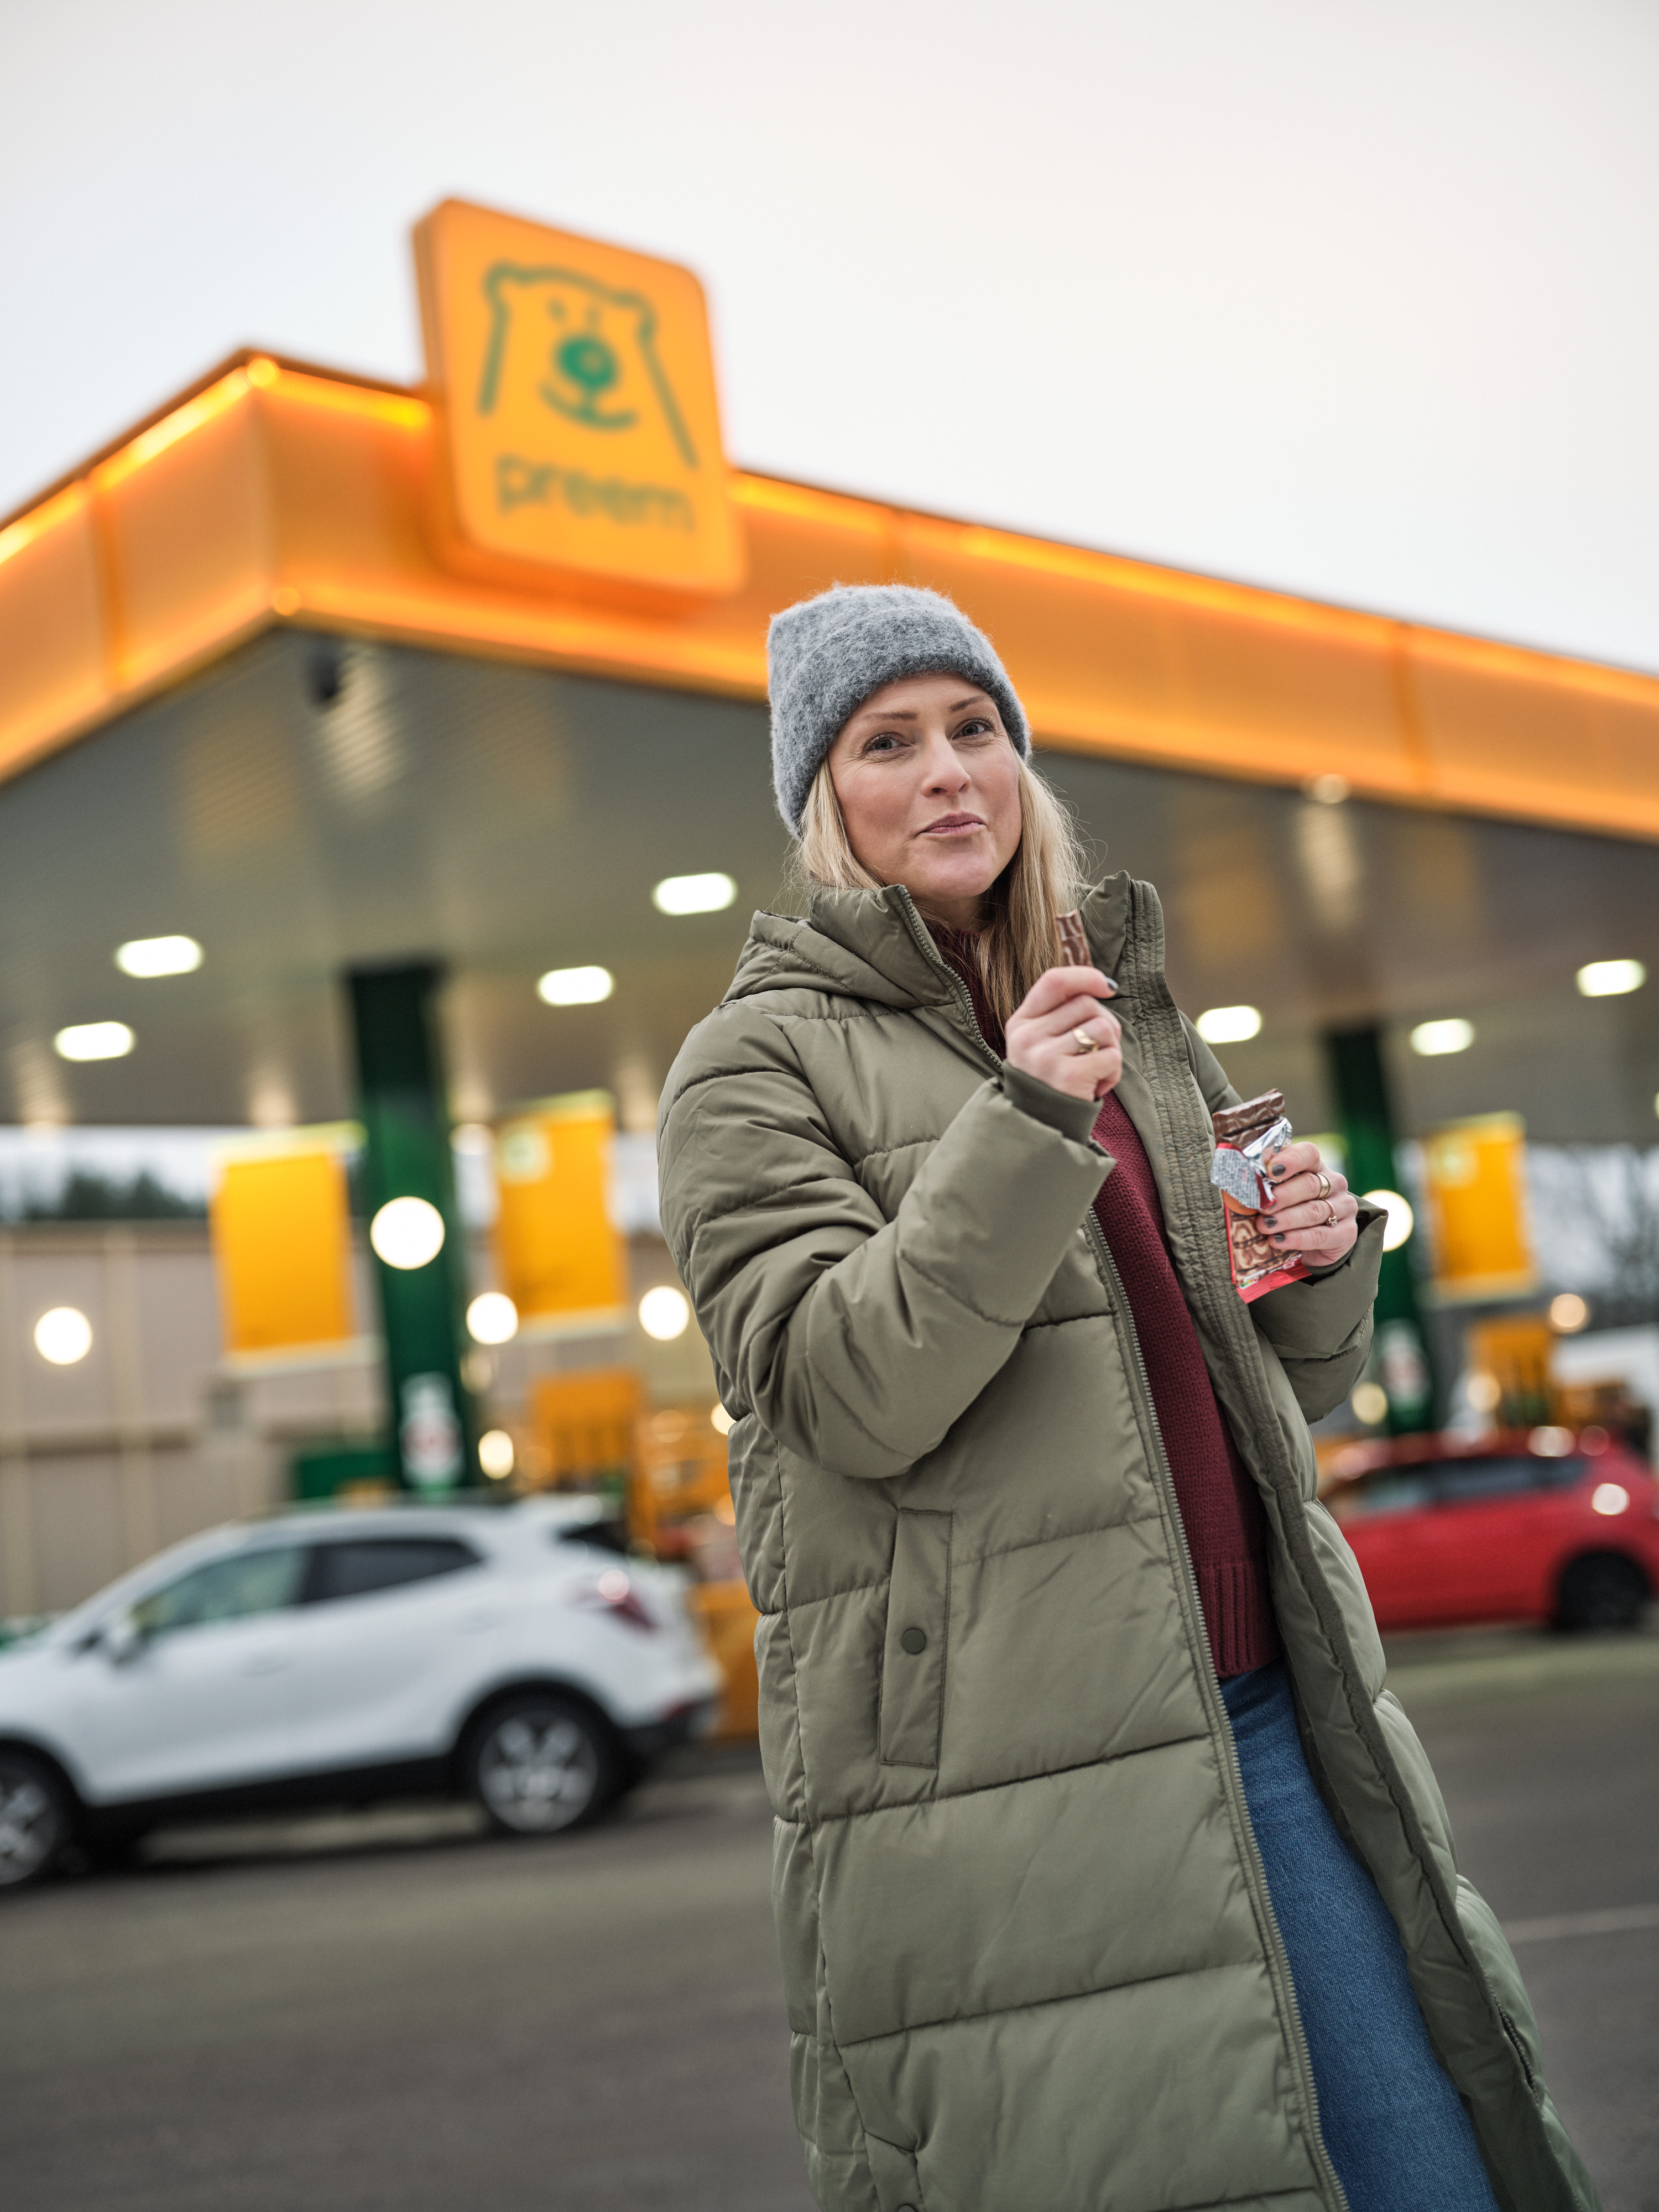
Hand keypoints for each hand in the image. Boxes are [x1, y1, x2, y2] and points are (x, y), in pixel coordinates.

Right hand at [1005, 966, 1121, 1101]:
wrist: (1039, 1127)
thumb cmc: (1049, 1080)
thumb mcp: (1041, 1042)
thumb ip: (1061, 1014)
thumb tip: (1104, 985)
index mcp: (1021, 1023)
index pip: (1054, 981)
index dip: (1085, 976)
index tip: (1108, 986)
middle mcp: (1028, 1037)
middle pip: (1086, 1004)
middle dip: (1104, 1023)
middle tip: (1097, 1049)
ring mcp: (1045, 1056)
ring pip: (1103, 1028)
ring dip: (1111, 1049)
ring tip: (1095, 1070)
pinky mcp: (1068, 1076)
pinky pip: (1111, 1056)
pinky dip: (1113, 1073)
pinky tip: (1096, 1086)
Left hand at [1259, 1141, 1358, 1267]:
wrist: (1317, 1244)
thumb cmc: (1290, 1211)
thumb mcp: (1278, 1194)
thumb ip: (1265, 1184)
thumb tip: (1241, 1176)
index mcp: (1316, 1167)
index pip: (1308, 1154)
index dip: (1289, 1160)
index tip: (1269, 1171)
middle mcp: (1334, 1184)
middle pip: (1309, 1184)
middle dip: (1283, 1195)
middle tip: (1262, 1205)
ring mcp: (1343, 1207)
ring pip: (1314, 1211)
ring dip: (1286, 1219)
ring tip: (1264, 1226)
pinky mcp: (1346, 1233)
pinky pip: (1321, 1235)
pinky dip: (1297, 1239)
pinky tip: (1278, 1241)